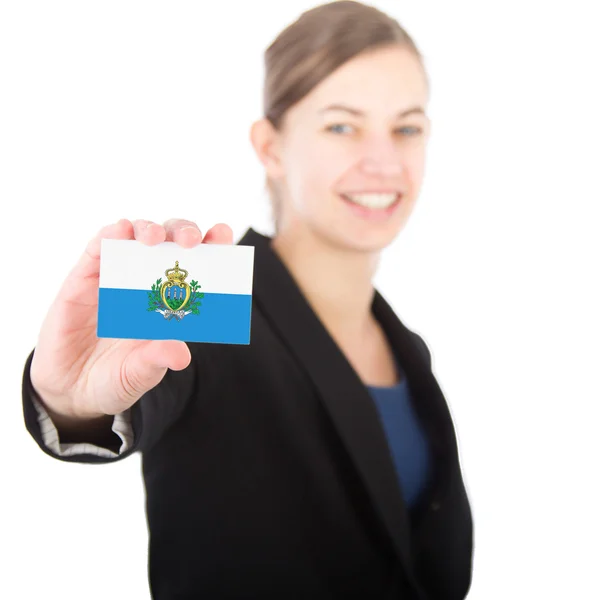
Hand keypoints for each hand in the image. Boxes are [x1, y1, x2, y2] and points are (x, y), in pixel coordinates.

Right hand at [30, 218, 232, 425]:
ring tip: (155, 237)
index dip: (212, 246)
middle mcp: (147, 283)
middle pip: (170, 242)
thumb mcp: (138, 374)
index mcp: (171, 302)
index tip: (223, 234)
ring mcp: (116, 276)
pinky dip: (110, 234)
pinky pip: (97, 248)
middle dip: (183, 232)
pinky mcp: (84, 278)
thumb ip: (156, 361)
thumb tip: (181, 355)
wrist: (71, 390)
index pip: (198, 266)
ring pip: (136, 236)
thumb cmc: (115, 378)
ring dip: (148, 229)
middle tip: (189, 241)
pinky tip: (120, 230)